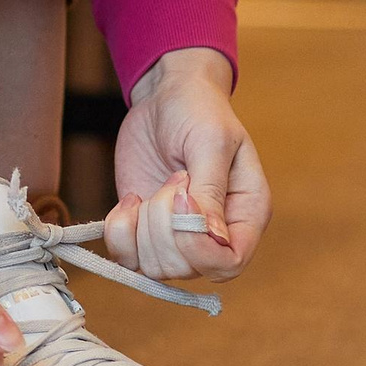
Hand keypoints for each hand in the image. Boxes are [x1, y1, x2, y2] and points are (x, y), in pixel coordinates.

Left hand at [103, 47, 270, 282]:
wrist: (167, 96)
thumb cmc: (199, 111)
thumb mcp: (211, 141)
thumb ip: (210, 191)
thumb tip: (212, 239)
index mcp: (246, 214)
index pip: (230, 262)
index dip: (200, 249)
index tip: (182, 201)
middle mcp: (214, 234)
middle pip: (186, 267)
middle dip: (165, 225)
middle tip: (172, 178)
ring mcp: (177, 237)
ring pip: (155, 268)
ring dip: (142, 227)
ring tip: (155, 186)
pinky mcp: (144, 231)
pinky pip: (127, 258)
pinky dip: (120, 232)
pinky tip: (130, 199)